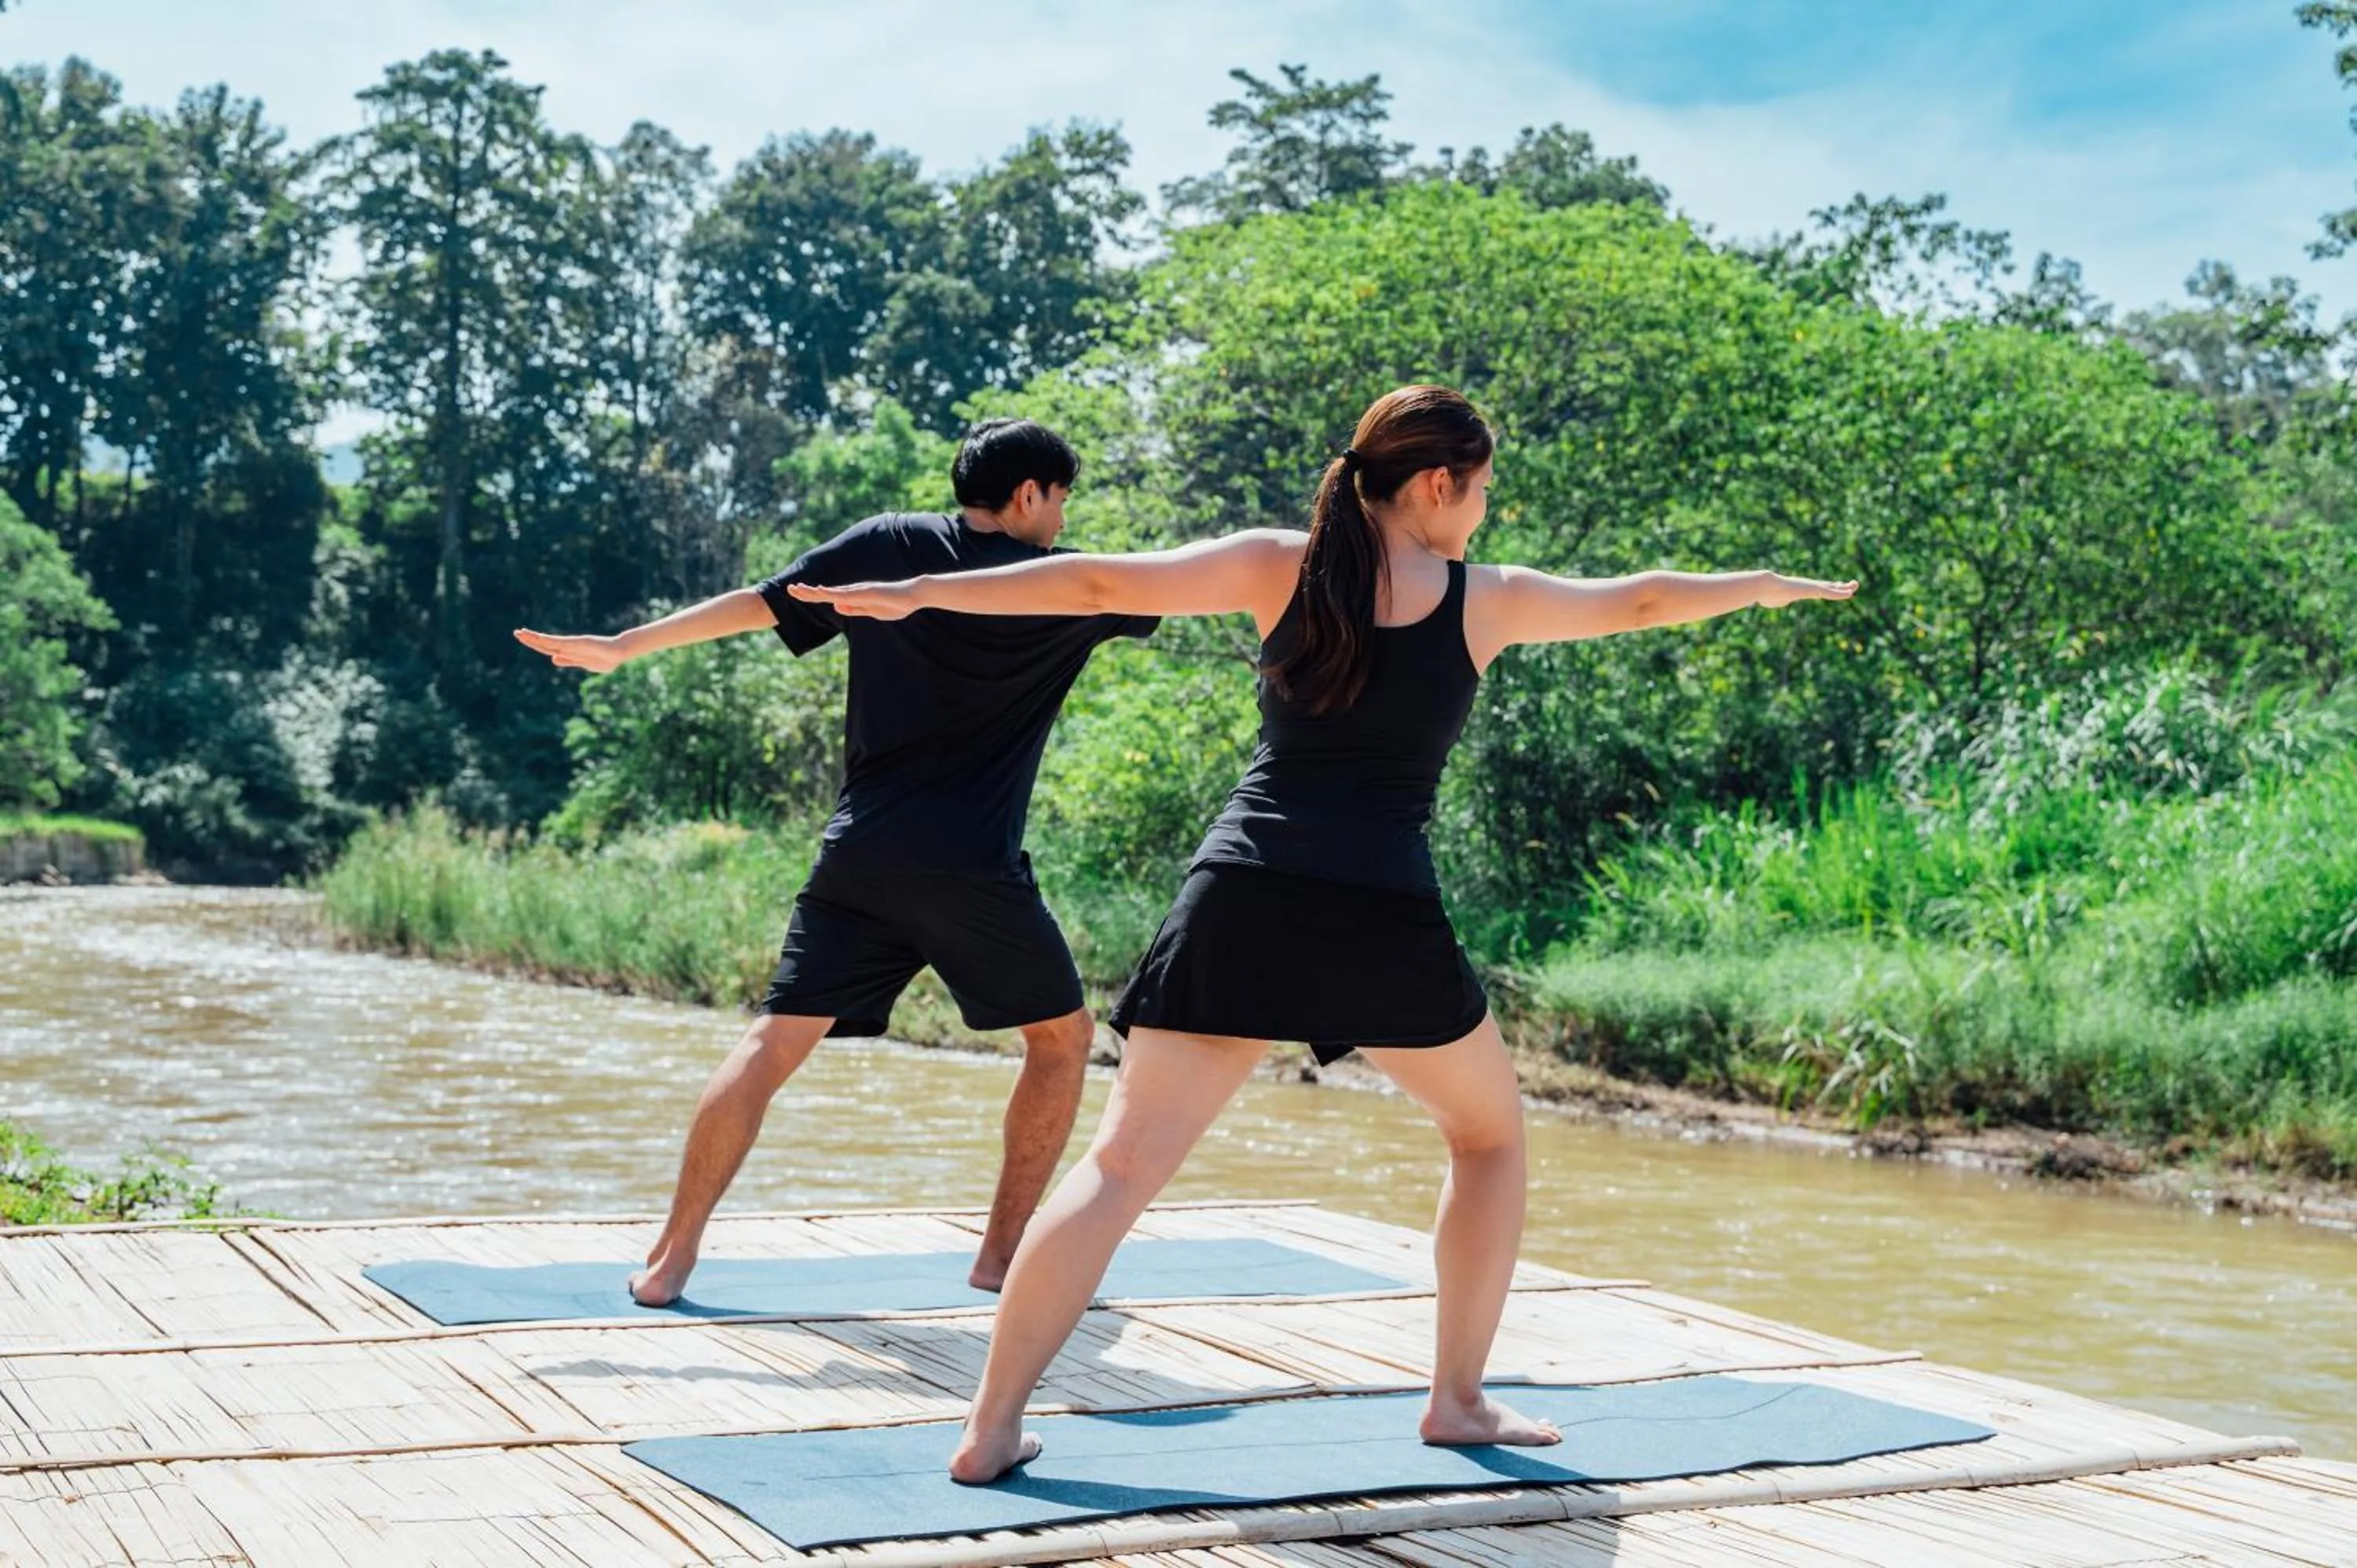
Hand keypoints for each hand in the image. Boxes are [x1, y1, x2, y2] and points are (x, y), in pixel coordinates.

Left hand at [514, 628, 628, 672]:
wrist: (619, 653)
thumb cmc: (604, 660)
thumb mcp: (583, 664)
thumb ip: (569, 661)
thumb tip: (553, 659)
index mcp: (568, 652)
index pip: (547, 648)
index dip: (535, 644)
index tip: (523, 638)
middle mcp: (568, 646)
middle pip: (545, 643)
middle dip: (530, 639)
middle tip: (516, 633)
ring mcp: (572, 644)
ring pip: (550, 641)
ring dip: (535, 638)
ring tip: (522, 633)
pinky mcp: (579, 642)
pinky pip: (561, 642)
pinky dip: (549, 641)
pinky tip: (539, 638)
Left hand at [786, 580, 921, 620]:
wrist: (913, 595)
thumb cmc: (895, 604)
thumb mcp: (871, 611)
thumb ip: (854, 609)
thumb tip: (835, 607)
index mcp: (853, 597)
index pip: (828, 596)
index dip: (812, 595)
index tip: (797, 593)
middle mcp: (853, 591)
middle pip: (825, 592)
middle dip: (806, 592)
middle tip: (789, 589)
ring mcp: (859, 591)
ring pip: (831, 592)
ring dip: (813, 591)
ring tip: (797, 589)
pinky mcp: (866, 592)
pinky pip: (846, 594)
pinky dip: (831, 593)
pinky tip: (820, 592)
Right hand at [1761, 575, 1858, 607]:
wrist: (1765, 586)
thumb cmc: (1766, 593)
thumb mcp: (1774, 600)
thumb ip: (1778, 600)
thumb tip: (1771, 600)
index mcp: (1802, 589)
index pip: (1819, 588)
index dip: (1830, 587)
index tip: (1838, 585)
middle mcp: (1808, 586)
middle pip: (1829, 585)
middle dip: (1842, 586)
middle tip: (1853, 584)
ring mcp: (1811, 587)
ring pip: (1832, 588)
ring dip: (1845, 588)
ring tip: (1855, 585)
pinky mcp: (1812, 590)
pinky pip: (1829, 593)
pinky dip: (1840, 594)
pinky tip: (1849, 594)